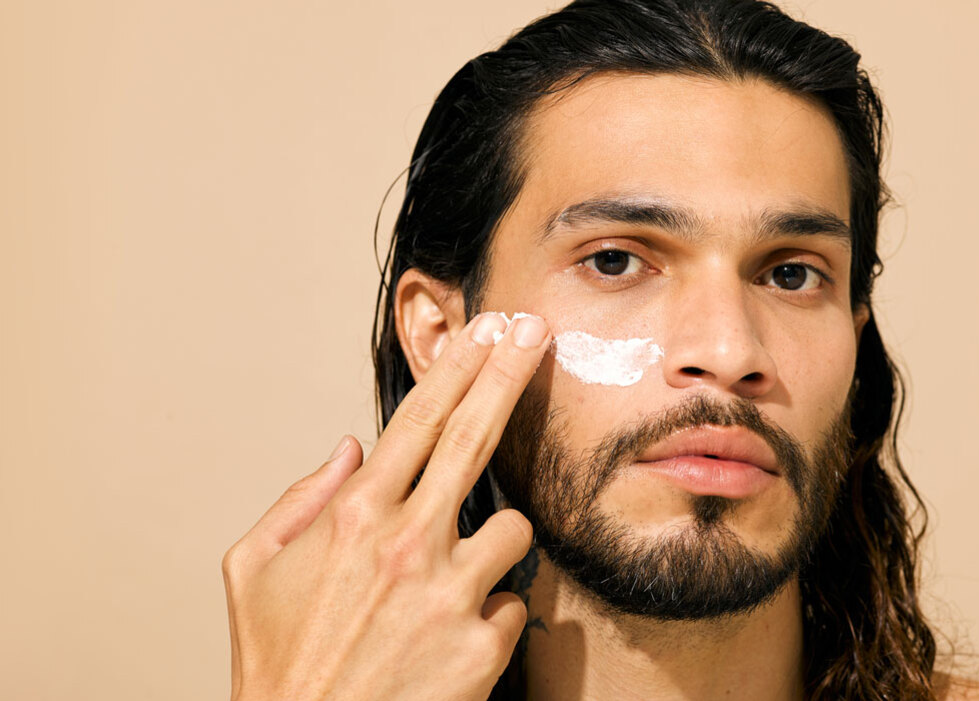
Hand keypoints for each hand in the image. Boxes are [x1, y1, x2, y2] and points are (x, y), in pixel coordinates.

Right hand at [221, 312, 550, 700]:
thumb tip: (349, 450)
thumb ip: (298, 500)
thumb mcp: (251, 572)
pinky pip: (512, 603)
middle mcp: (407, 545)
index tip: (486, 331)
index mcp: (352, 518)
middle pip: (474, 437)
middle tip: (534, 335)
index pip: (418, 420)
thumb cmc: (279, 667)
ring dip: (494, 543)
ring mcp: (450, 594)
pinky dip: (489, 613)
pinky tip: (452, 638)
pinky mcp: (482, 646)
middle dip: (508, 375)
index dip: (458, 367)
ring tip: (453, 577)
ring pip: (512, 529)